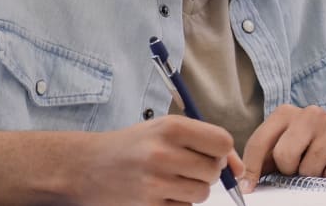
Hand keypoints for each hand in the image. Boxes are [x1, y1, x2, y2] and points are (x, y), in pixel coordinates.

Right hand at [76, 115, 238, 205]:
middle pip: (213, 171)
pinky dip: (177, 203)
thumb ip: (204, 141)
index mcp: (171, 127)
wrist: (86, 166)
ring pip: (202, 193)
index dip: (221, 151)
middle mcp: (163, 153)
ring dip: (193, 189)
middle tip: (185, 166)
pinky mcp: (148, 205)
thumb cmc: (132, 145)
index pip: (222, 142)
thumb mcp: (165, 129)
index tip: (210, 154)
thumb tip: (239, 168)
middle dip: (206, 172)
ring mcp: (155, 182)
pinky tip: (159, 192)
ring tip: (171, 178)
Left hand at [236, 104, 325, 191]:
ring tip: (319, 167)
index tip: (249, 187)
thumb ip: (264, 160)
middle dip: (288, 170)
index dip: (251, 169)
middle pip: (284, 155)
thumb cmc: (313, 149)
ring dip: (312, 177)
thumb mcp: (285, 149)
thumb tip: (244, 181)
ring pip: (309, 168)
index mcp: (286, 113)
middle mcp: (311, 113)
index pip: (260, 141)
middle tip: (298, 169)